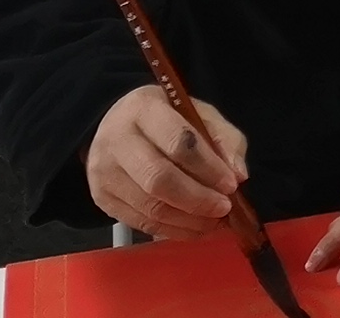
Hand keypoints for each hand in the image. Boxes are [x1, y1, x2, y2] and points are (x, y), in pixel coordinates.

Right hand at [85, 85, 249, 239]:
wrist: (117, 126)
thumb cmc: (167, 119)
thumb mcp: (200, 114)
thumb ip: (225, 139)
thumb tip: (238, 175)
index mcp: (144, 109)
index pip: (177, 141)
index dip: (208, 167)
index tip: (231, 184)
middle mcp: (117, 140)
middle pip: (159, 179)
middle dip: (198, 199)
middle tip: (224, 208)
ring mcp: (104, 171)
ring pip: (149, 206)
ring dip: (188, 220)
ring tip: (214, 222)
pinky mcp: (101, 197)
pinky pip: (140, 222)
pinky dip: (172, 229)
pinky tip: (194, 227)